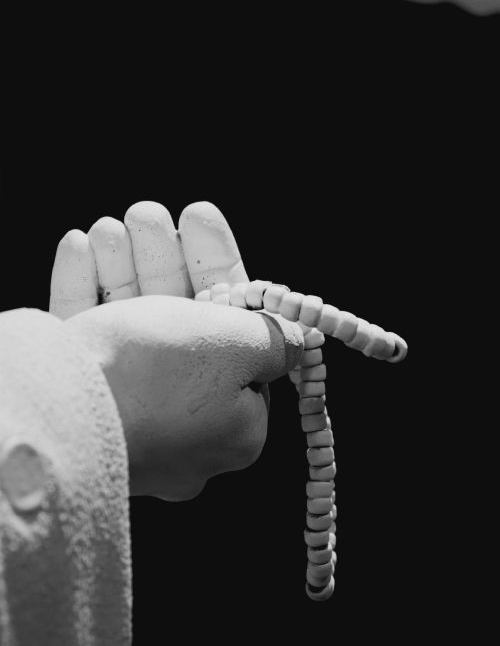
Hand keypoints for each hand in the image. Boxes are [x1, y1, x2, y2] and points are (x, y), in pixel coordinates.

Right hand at [49, 201, 302, 499]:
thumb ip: (273, 335)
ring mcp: (127, 421)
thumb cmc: (158, 377)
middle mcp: (183, 431)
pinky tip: (79, 246)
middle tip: (147, 214)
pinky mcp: (78, 408)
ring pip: (131, 331)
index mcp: (235, 427)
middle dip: (164, 262)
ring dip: (123, 269)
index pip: (241, 345)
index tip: (199, 226)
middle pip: (183, 328)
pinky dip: (85, 292)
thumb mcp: (237, 345)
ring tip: (113, 224)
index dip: (223, 279)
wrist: (56, 415)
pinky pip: (88, 344)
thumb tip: (298, 337)